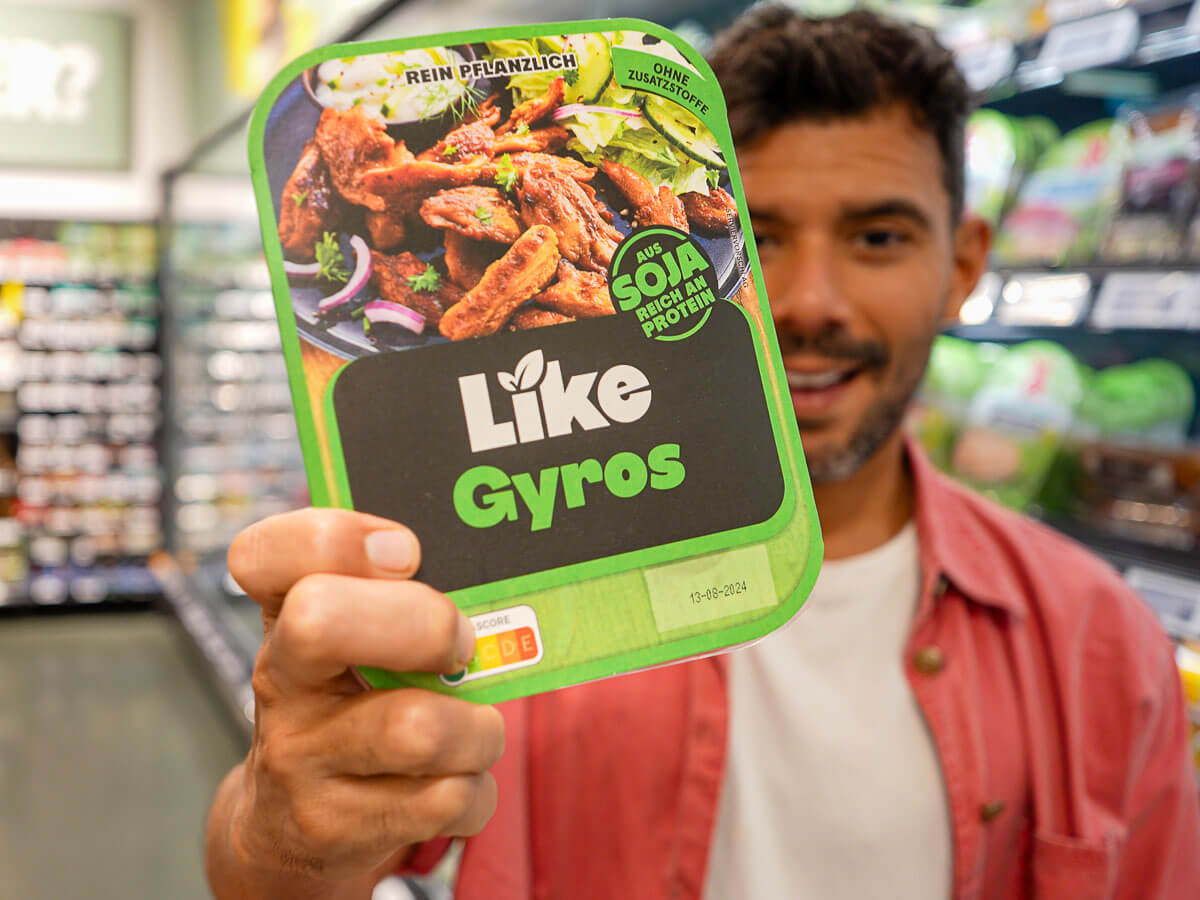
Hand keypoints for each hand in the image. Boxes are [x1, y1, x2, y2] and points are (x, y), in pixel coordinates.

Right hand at [222, 508, 502, 883]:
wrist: (292, 829)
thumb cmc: (351, 705)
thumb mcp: (356, 638)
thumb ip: (402, 594)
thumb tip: (494, 570)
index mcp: (285, 612)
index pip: (266, 552)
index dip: (338, 539)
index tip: (404, 552)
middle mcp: (279, 679)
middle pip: (323, 621)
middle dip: (424, 624)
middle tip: (461, 646)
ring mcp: (299, 758)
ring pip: (416, 728)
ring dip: (476, 729)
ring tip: (473, 731)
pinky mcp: (334, 827)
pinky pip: (446, 799)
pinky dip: (476, 791)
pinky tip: (457, 781)